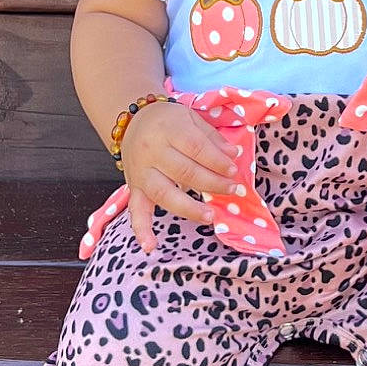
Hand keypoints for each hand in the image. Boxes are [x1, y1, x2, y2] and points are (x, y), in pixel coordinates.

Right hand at [117, 99, 239, 251]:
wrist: (132, 120)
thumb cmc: (167, 120)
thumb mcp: (191, 118)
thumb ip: (212, 138)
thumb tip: (233, 156)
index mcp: (168, 130)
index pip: (196, 148)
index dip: (216, 161)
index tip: (234, 170)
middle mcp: (152, 152)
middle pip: (184, 172)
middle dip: (212, 183)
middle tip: (233, 190)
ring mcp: (142, 172)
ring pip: (164, 193)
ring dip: (188, 208)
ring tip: (209, 216)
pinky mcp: (135, 188)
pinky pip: (136, 211)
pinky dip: (142, 230)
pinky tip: (150, 247)